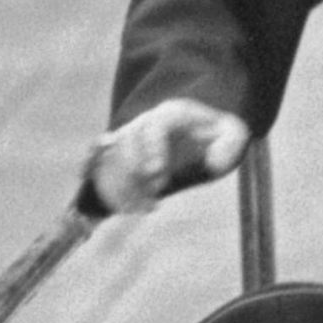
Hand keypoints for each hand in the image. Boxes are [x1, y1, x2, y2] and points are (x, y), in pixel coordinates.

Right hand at [88, 97, 250, 210]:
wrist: (202, 130)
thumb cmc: (219, 134)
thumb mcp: (234, 135)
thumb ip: (231, 144)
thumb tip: (213, 162)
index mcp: (174, 113)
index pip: (156, 124)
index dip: (152, 148)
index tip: (157, 175)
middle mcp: (147, 120)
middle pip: (130, 140)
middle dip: (137, 172)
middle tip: (153, 200)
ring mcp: (131, 134)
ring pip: (114, 153)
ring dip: (122, 183)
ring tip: (142, 209)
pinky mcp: (121, 150)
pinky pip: (99, 154)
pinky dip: (92, 166)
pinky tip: (88, 182)